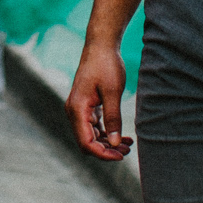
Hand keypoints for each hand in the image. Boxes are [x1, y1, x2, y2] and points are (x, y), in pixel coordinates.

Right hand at [67, 37, 132, 160]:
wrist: (100, 46)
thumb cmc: (106, 66)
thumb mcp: (113, 92)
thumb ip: (113, 118)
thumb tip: (115, 143)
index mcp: (77, 108)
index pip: (86, 142)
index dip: (103, 154)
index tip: (121, 155)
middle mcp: (74, 111)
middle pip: (87, 142)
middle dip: (106, 150)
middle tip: (128, 150)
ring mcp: (79, 109)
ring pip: (91, 136)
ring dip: (108, 143)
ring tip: (128, 144)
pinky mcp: (86, 106)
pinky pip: (94, 127)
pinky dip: (107, 133)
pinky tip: (124, 136)